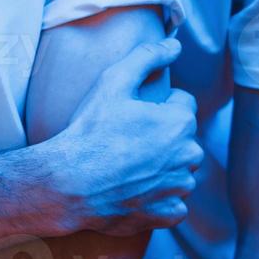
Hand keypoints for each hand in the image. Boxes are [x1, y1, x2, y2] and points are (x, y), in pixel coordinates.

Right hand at [29, 38, 202, 236]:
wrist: (70, 182)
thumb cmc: (91, 130)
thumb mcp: (113, 82)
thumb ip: (147, 57)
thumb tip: (175, 43)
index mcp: (180, 122)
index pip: (183, 104)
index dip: (157, 105)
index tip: (133, 113)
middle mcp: (188, 156)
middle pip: (183, 138)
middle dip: (163, 137)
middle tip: (127, 138)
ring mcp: (179, 188)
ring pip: (180, 171)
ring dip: (162, 168)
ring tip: (128, 165)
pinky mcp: (168, 214)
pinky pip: (173, 203)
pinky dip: (159, 198)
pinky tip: (134, 189)